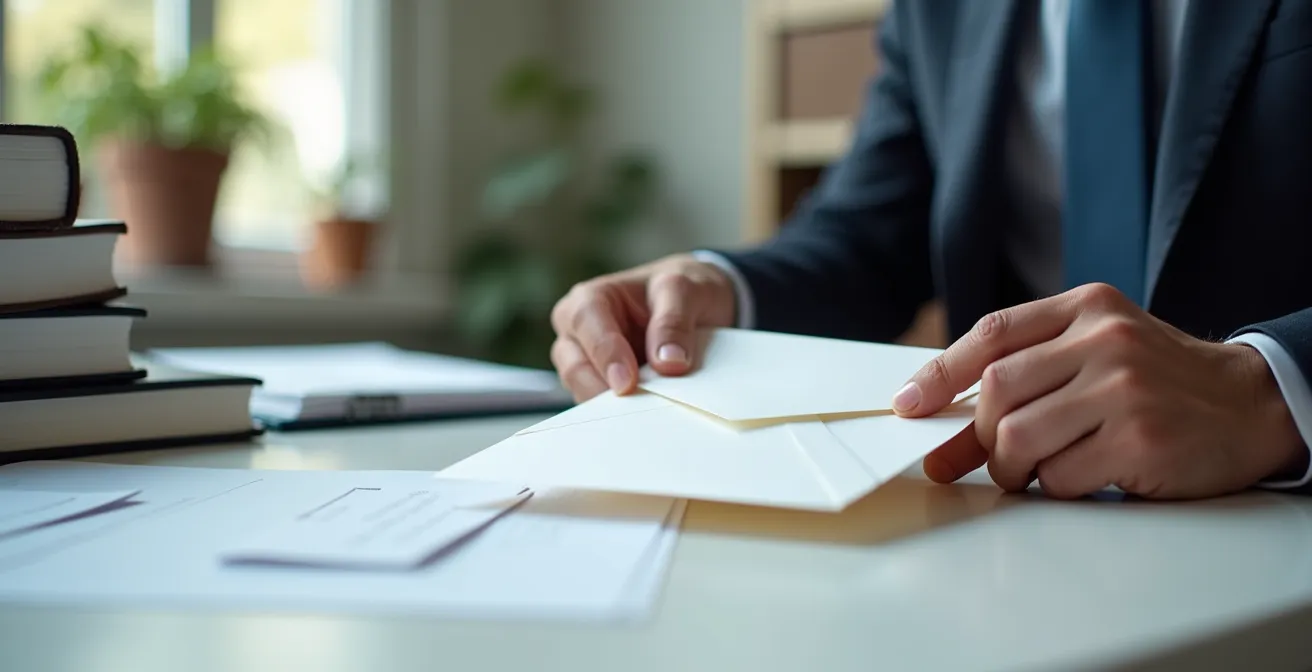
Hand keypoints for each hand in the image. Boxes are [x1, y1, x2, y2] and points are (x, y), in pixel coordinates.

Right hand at [549, 254, 736, 401]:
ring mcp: (588, 365)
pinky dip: (623, 415)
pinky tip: (646, 418)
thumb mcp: (685, 289)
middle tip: (637, 409)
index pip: (586, 324)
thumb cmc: (680, 289)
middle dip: (603, 389)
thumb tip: (668, 363)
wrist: (699, 305)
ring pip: (584, 393)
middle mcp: (579, 334)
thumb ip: (674, 321)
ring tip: (646, 415)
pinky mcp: (602, 390)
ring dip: (614, 407)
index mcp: (590, 299)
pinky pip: (602, 410)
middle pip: (575, 367)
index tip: (627, 383)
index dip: (605, 354)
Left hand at [893, 283, 1306, 499]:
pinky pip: (1059, 475)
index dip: (940, 373)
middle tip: (977, 458)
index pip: (992, 333)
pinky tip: (1078, 478)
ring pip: (1019, 437)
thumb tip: (945, 412)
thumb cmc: (1161, 380)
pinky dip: (1053, 487)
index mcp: (1087, 307)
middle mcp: (1104, 340)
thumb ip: (1036, 363)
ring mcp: (1123, 389)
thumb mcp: (1102, 345)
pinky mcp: (1139, 440)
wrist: (1252, 404)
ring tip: (1027, 473)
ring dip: (1010, 468)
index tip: (908, 405)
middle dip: (977, 434)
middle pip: (997, 390)